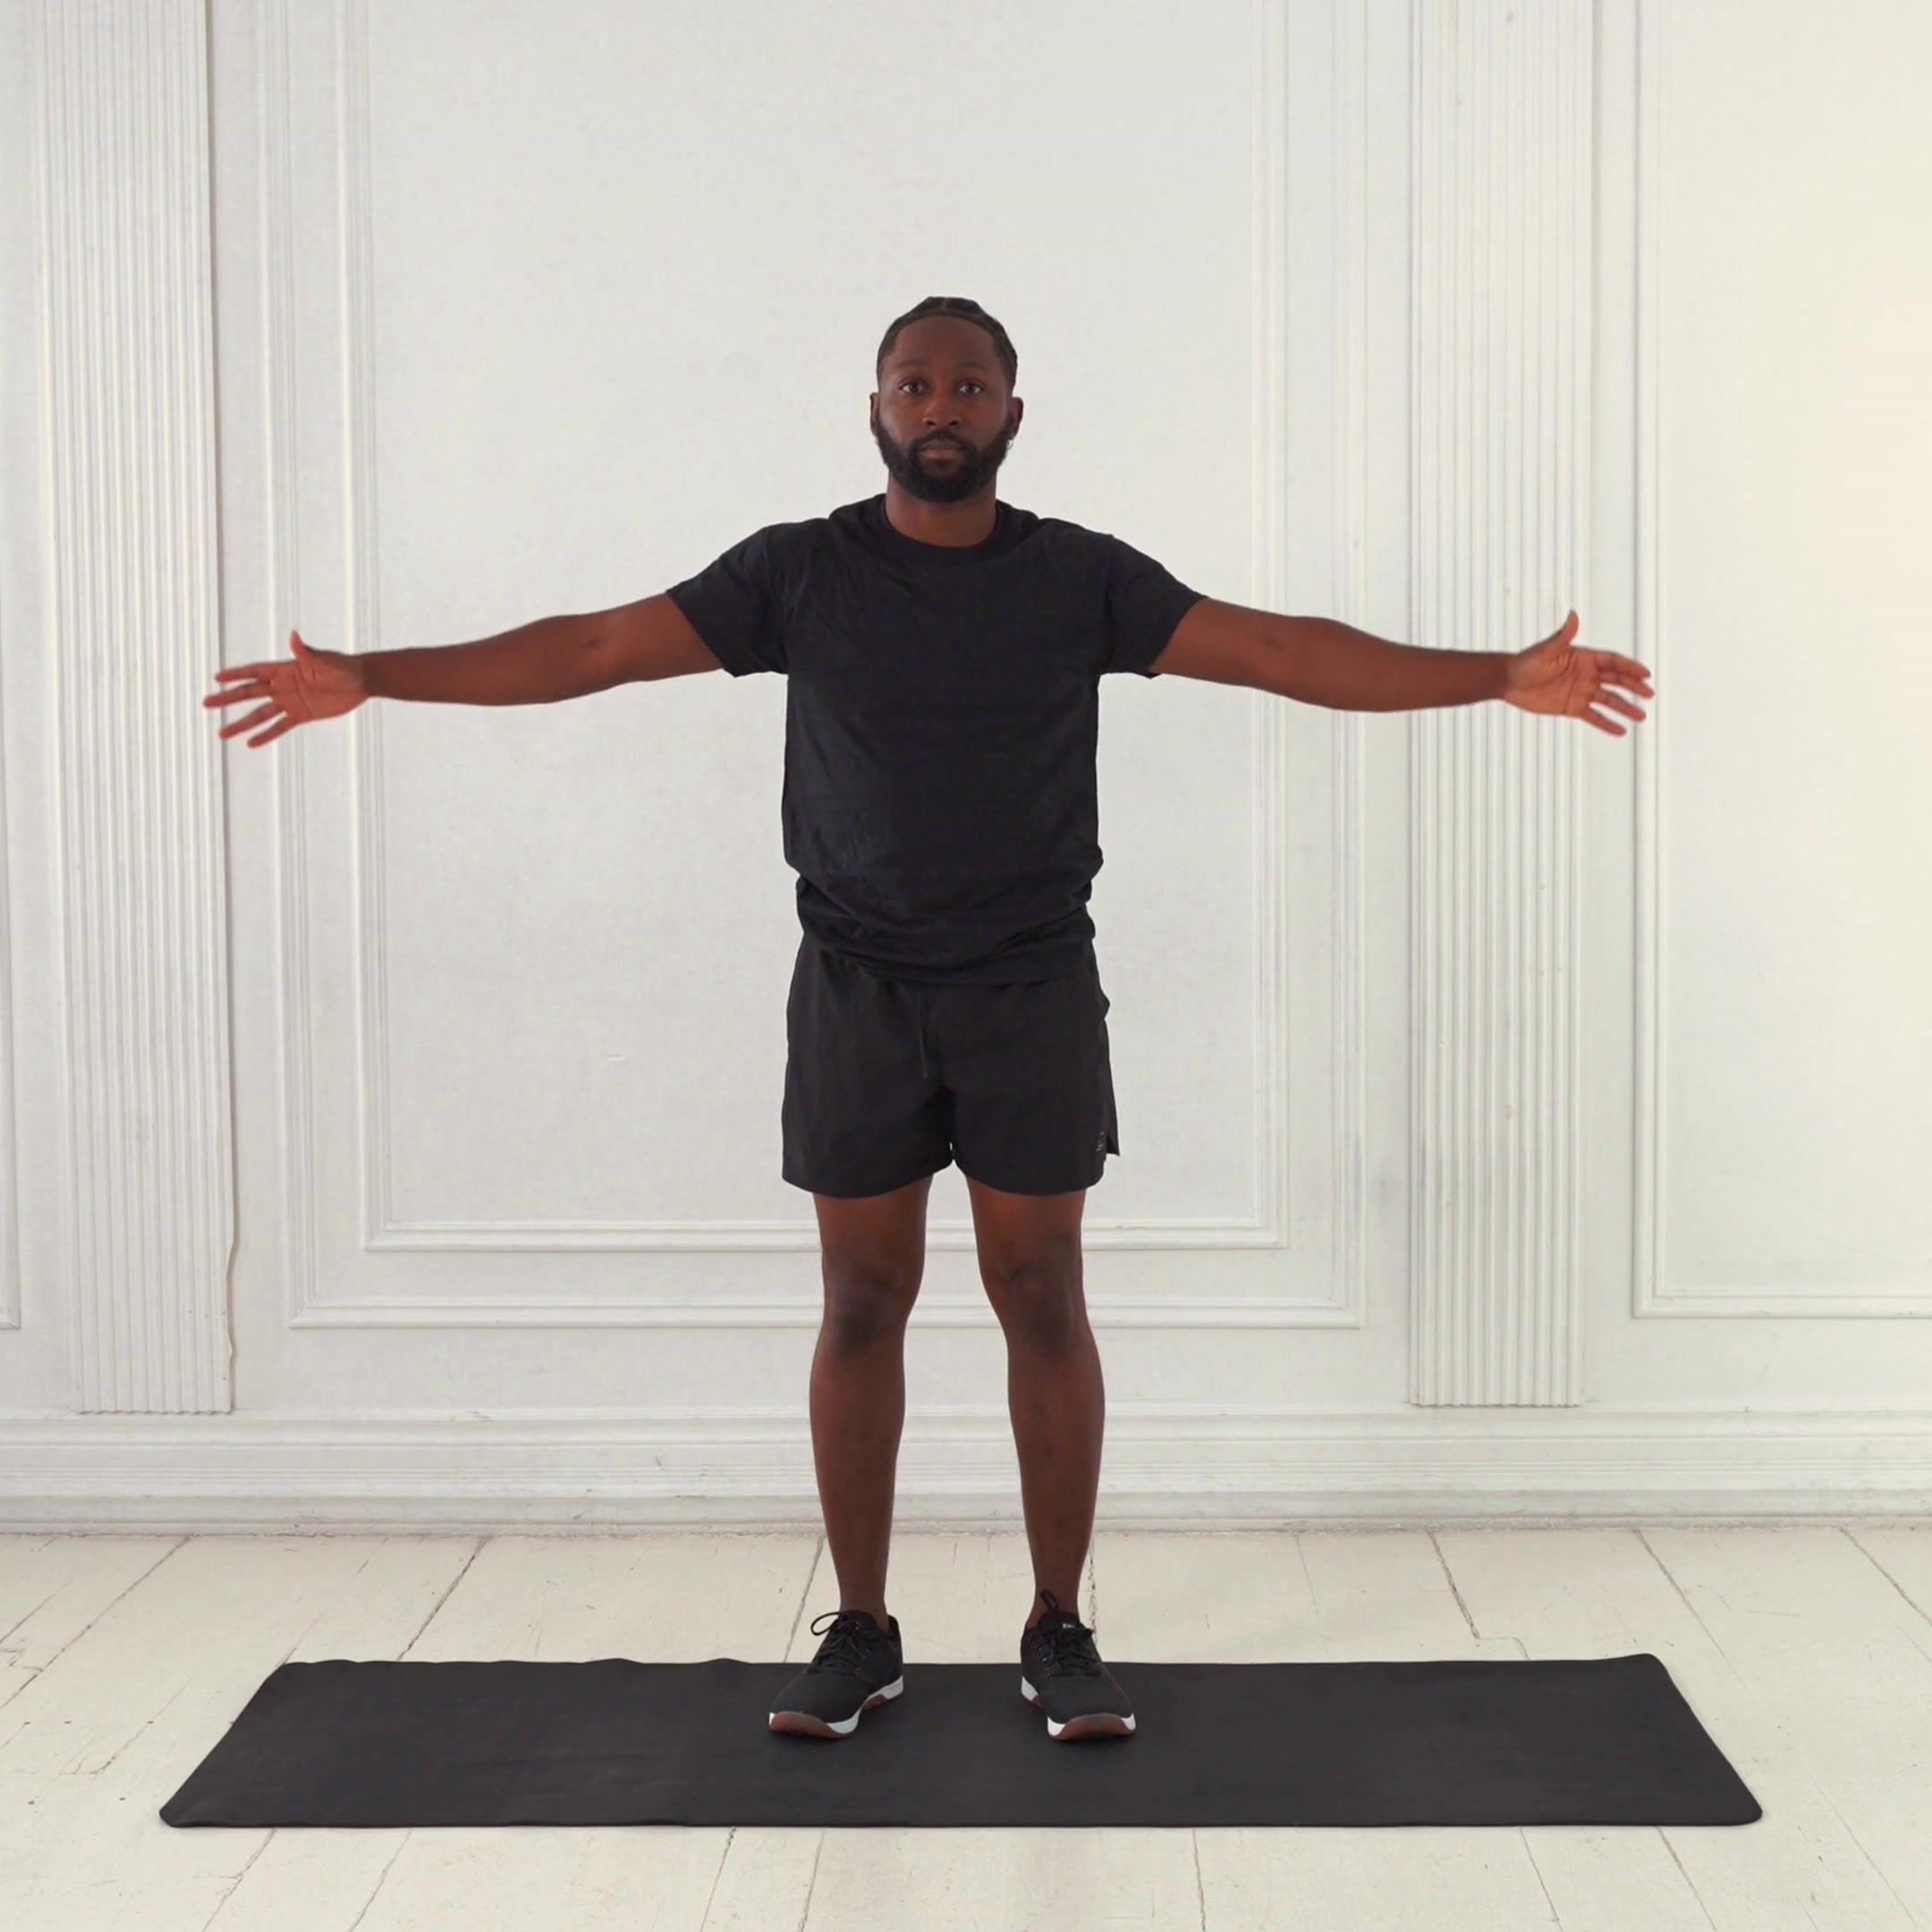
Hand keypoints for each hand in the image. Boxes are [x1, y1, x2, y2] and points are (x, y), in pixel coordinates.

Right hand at [202, 629, 367, 745]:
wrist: (361, 681)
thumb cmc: (343, 666)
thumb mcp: (323, 660)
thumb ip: (305, 652)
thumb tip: (293, 636)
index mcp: (284, 669)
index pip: (254, 672)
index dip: (236, 675)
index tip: (216, 679)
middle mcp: (282, 686)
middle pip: (249, 693)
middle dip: (228, 699)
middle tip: (206, 704)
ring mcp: (290, 701)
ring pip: (259, 714)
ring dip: (241, 723)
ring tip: (222, 733)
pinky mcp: (301, 715)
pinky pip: (280, 727)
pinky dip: (266, 735)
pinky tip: (250, 744)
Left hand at [1501, 612, 1653, 735]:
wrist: (1508, 681)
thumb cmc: (1526, 662)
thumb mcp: (1546, 650)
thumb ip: (1563, 636)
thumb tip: (1573, 616)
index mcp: (1584, 658)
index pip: (1612, 662)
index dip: (1629, 667)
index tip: (1645, 674)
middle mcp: (1586, 675)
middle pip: (1616, 680)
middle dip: (1634, 687)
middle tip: (1649, 694)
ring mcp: (1581, 691)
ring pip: (1608, 700)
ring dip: (1625, 707)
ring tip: (1641, 716)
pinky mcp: (1572, 707)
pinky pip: (1593, 716)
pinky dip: (1606, 723)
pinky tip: (1620, 730)